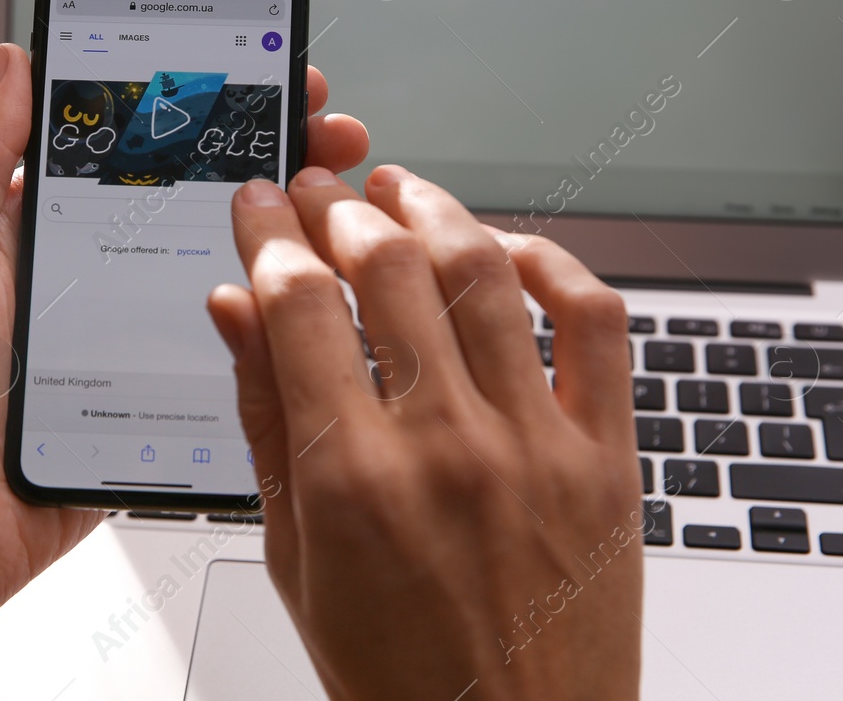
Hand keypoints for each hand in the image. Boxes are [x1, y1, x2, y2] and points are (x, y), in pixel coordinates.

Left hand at [0, 43, 369, 671]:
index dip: (200, 110)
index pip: (135, 148)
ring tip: (336, 207)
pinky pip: (218, 362)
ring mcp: (125, 340)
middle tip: (327, 137)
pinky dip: (265, 335)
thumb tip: (14, 64)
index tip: (261, 80)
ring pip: (220, 279)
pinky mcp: (149, 404)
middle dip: (267, 162)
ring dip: (281, 242)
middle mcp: (91, 277)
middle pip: (196, 204)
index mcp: (40, 229)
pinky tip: (312, 305)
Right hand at [208, 166, 641, 700]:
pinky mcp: (607, 456)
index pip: (298, 305)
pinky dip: (553, 263)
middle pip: (388, 268)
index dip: (268, 234)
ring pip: (483, 273)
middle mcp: (447, 448)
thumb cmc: (396, 673)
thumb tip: (235, 311)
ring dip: (432, 209)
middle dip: (339, 208)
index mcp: (353, 480)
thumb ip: (265, 420)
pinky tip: (507, 248)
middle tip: (318, 191)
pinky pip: (595, 323)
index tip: (258, 207)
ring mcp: (536, 445)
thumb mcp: (294, 557)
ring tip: (398, 190)